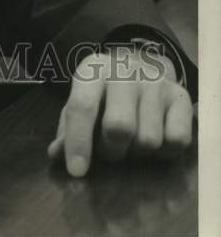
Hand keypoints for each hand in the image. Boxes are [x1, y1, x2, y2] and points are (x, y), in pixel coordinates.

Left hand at [47, 45, 193, 176]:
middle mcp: (125, 72)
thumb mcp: (82, 101)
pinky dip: (165, 152)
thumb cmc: (103, 92)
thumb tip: (56, 155)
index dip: (78, 141)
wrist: (140, 65)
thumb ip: (68, 128)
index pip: (83, 107)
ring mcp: (156, 82)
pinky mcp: (180, 97)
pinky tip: (156, 138)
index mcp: (93, 70)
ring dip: (137, 152)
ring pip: (149, 140)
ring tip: (132, 142)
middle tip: (111, 151)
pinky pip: (177, 141)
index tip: (76, 171)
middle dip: (112, 151)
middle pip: (119, 127)